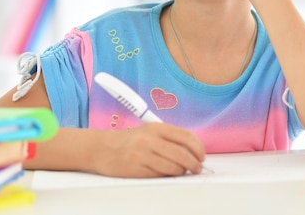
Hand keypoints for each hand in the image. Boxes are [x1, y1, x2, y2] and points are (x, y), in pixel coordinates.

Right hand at [92, 123, 206, 177]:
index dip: (198, 148)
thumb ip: (169, 138)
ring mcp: (142, 155)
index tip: (202, 156)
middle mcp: (149, 139)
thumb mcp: (149, 132)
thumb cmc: (129, 141)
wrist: (101, 149)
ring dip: (181, 172)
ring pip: (173, 167)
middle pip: (182, 154)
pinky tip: (166, 174)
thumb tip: (193, 151)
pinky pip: (159, 176)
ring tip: (181, 171)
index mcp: (156, 128)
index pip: (186, 137)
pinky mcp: (135, 169)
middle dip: (194, 164)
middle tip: (197, 168)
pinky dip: (167, 177)